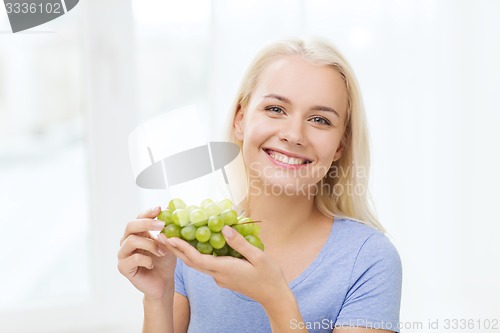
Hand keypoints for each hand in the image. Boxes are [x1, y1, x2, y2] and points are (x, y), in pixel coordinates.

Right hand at [117, 206, 177, 299]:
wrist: (163, 283)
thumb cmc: (165, 261)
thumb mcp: (169, 242)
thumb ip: (167, 229)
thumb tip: (168, 210)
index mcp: (137, 233)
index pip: (139, 218)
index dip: (148, 213)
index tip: (159, 209)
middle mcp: (127, 242)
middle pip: (130, 226)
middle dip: (147, 223)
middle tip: (162, 225)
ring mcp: (123, 254)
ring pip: (131, 241)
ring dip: (150, 244)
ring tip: (162, 252)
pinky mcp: (123, 267)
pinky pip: (134, 258)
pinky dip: (147, 259)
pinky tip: (153, 264)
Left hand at [166, 225, 288, 306]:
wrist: (274, 297)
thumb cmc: (269, 276)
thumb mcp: (258, 256)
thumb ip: (239, 243)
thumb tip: (224, 229)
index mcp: (224, 269)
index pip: (197, 259)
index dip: (182, 248)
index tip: (171, 237)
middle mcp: (218, 275)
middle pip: (192, 262)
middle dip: (177, 250)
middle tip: (164, 236)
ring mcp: (221, 278)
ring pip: (198, 265)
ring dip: (185, 253)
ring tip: (175, 240)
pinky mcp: (225, 278)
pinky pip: (207, 266)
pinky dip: (197, 256)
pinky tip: (197, 247)